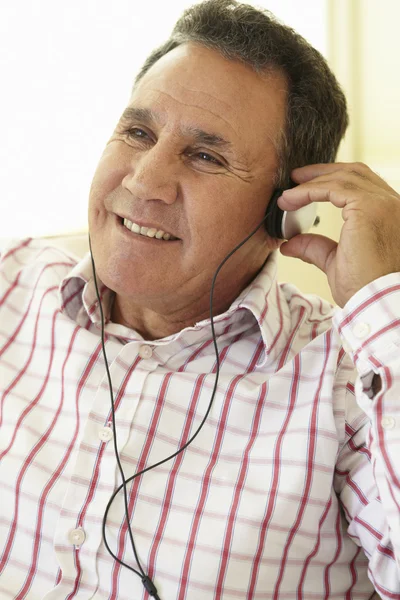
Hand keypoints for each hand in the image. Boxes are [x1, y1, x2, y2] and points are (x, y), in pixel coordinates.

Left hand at [277, 162, 399, 307]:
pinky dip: (309, 190)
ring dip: (311, 182)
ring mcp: (382, 203)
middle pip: (354, 173)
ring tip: (288, 194)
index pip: (361, 185)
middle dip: (322, 173)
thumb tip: (291, 244)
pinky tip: (291, 199)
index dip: (332, 181)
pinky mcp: (368, 206)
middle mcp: (389, 204)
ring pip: (343, 177)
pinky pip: (334, 187)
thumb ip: (316, 248)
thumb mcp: (336, 262)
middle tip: (295, 179)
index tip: (305, 186)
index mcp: (387, 215)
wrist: (376, 300)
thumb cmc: (365, 288)